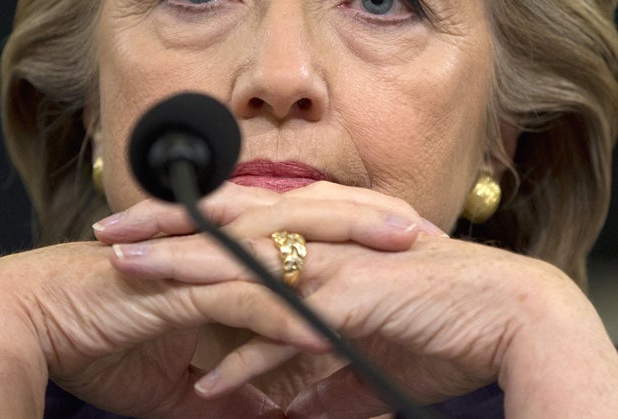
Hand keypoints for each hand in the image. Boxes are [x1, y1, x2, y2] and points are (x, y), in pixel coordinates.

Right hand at [0, 185, 428, 418]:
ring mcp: (197, 261)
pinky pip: (238, 301)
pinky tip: (326, 331)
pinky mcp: (173, 288)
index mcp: (225, 252)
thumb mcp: (192, 376)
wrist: (33, 325)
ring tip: (403, 265)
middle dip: (371, 225)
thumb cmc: (109, 343)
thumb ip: (245, 381)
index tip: (415, 245)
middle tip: (430, 234)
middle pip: (307, 222)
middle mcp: (217, 246)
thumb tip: (290, 405)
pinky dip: (283, 316)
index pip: (304, 230)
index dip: (359, 233)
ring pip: (285, 250)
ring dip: (347, 258)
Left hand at [99, 182, 617, 417]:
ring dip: (182, 271)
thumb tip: (271, 399)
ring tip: (124, 275)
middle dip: (162, 226)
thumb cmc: (444, 322)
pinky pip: (287, 327)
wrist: (513, 318)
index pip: (241, 218)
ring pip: (244, 262)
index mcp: (328, 233)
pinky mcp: (356, 303)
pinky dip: (246, 356)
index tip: (136, 227)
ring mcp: (339, 266)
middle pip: (228, 225)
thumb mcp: (365, 343)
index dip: (185, 220)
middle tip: (104, 231)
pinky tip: (206, 382)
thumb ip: (312, 365)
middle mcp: (328, 238)